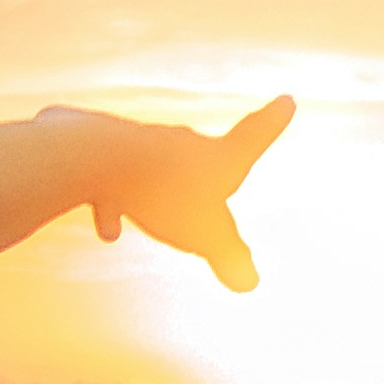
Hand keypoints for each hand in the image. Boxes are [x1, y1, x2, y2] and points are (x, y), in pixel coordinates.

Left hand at [65, 92, 292, 290]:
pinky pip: (115, 182)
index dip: (272, 122)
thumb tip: (249, 283)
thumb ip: (231, 258)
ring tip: (154, 215)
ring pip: (157, 169)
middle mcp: (182, 142)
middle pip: (202, 155)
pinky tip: (107, 232)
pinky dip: (114, 202)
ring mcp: (142, 143)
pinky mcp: (103, 151)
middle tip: (219, 174)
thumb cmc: (163, 194)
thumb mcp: (206, 236)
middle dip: (208, 169)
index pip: (254, 136)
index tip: (287, 100)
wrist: (96, 156)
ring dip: (158, 192)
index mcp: (216, 157)